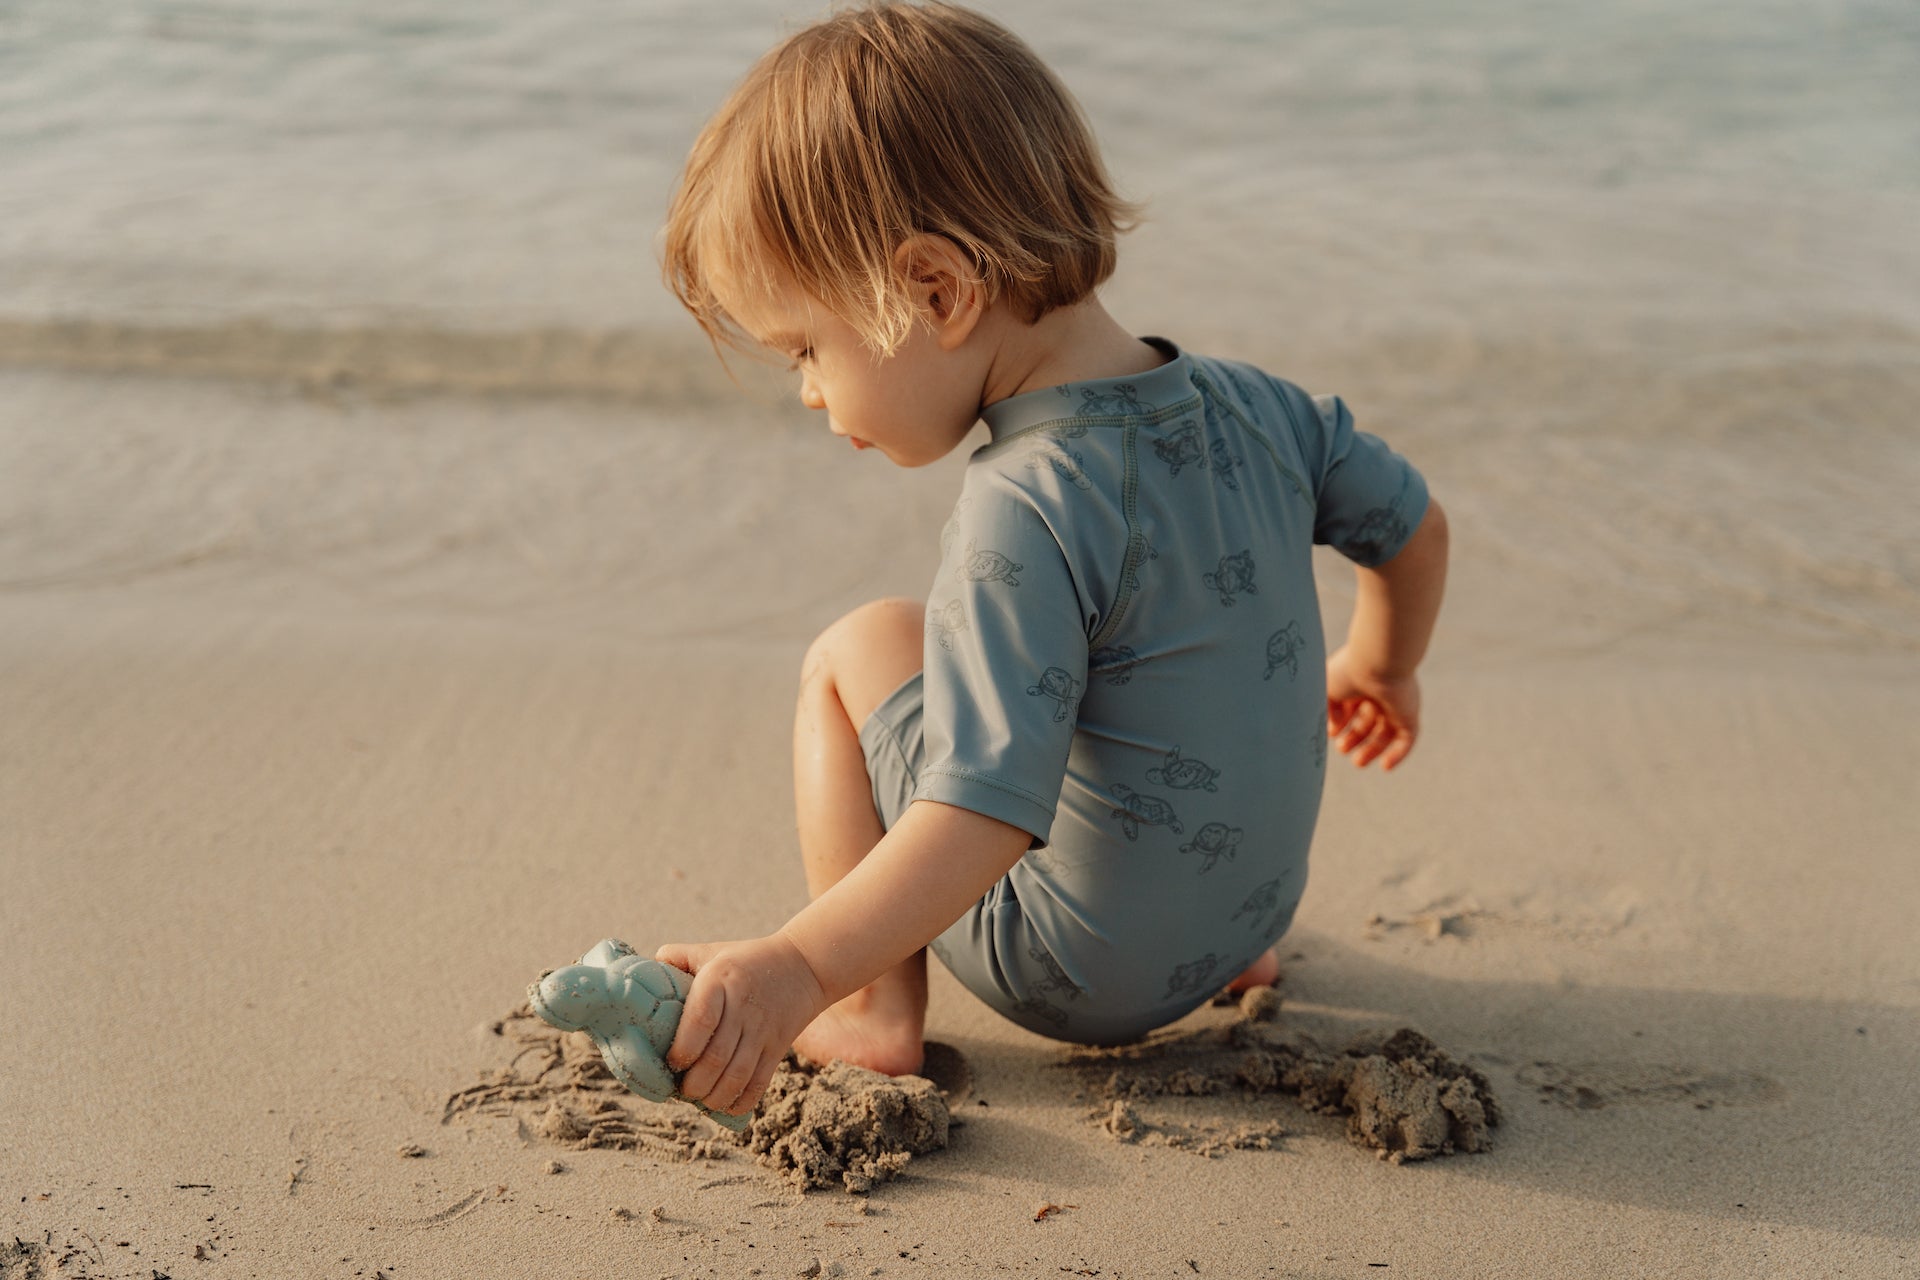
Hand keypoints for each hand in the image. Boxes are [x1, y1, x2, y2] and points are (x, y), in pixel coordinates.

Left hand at [654, 932, 829, 1116]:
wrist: (804, 965)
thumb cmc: (746, 959)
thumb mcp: (712, 950)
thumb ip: (676, 957)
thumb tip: (641, 972)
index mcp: (720, 980)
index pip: (701, 1020)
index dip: (683, 1049)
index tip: (672, 1062)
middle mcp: (742, 1006)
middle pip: (716, 1057)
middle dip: (694, 1084)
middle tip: (682, 1089)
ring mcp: (762, 1030)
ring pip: (737, 1076)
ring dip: (714, 1097)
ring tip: (700, 1099)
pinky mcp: (778, 1047)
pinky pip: (760, 1083)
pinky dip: (741, 1102)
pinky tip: (726, 1105)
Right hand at [1325, 644, 1420, 769]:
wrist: (1377, 661)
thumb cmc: (1349, 670)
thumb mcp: (1327, 688)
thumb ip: (1328, 708)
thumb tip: (1335, 726)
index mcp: (1359, 684)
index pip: (1351, 708)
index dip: (1340, 723)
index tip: (1331, 733)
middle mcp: (1379, 694)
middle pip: (1368, 723)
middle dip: (1355, 738)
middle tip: (1342, 750)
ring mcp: (1396, 705)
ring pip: (1386, 733)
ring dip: (1373, 750)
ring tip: (1358, 763)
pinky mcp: (1410, 715)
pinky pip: (1407, 739)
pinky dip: (1398, 754)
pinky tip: (1385, 767)